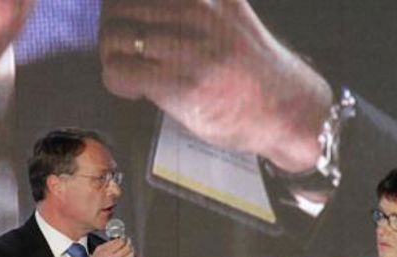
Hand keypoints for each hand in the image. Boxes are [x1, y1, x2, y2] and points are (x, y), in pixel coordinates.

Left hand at [99, 0, 331, 172]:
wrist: (285, 107)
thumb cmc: (249, 65)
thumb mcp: (224, 13)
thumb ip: (186, 5)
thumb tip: (130, 6)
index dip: (120, 5)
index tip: (128, 22)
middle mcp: (196, 8)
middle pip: (118, 6)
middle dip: (112, 30)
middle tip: (124, 52)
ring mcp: (188, 45)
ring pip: (113, 37)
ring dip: (112, 57)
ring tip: (131, 72)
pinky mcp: (180, 82)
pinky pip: (119, 71)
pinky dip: (116, 81)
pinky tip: (136, 90)